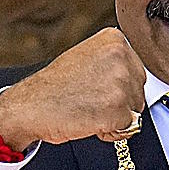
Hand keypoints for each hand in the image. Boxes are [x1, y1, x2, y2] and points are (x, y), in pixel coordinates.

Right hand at [0, 28, 147, 149]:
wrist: (29, 106)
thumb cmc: (54, 87)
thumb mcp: (86, 57)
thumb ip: (114, 62)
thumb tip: (135, 77)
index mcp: (114, 39)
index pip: (136, 70)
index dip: (115, 86)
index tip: (91, 85)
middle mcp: (120, 56)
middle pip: (139, 90)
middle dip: (119, 101)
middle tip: (88, 98)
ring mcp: (120, 81)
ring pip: (135, 109)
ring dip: (114, 116)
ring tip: (87, 107)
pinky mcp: (117, 108)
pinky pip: (128, 127)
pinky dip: (110, 130)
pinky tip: (89, 120)